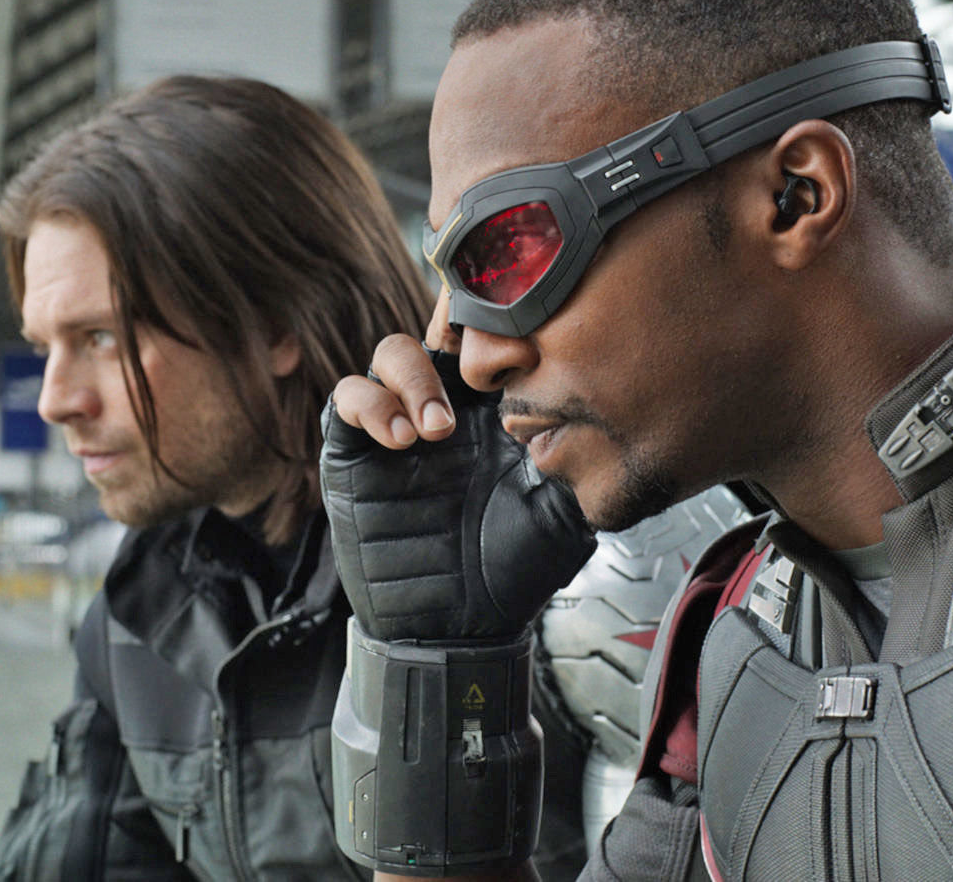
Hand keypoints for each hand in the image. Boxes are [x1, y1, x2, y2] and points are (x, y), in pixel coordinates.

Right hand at [320, 337, 593, 641]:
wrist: (455, 628)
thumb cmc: (512, 575)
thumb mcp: (561, 515)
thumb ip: (574, 465)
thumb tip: (602, 421)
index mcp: (494, 413)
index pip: (488, 343)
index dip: (494, 325)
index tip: (513, 335)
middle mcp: (446, 408)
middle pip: (438, 334)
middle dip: (452, 344)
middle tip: (471, 397)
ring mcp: (397, 424)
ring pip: (390, 354)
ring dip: (410, 378)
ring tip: (432, 432)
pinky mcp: (355, 450)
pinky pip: (350, 397)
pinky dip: (371, 404)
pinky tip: (398, 440)